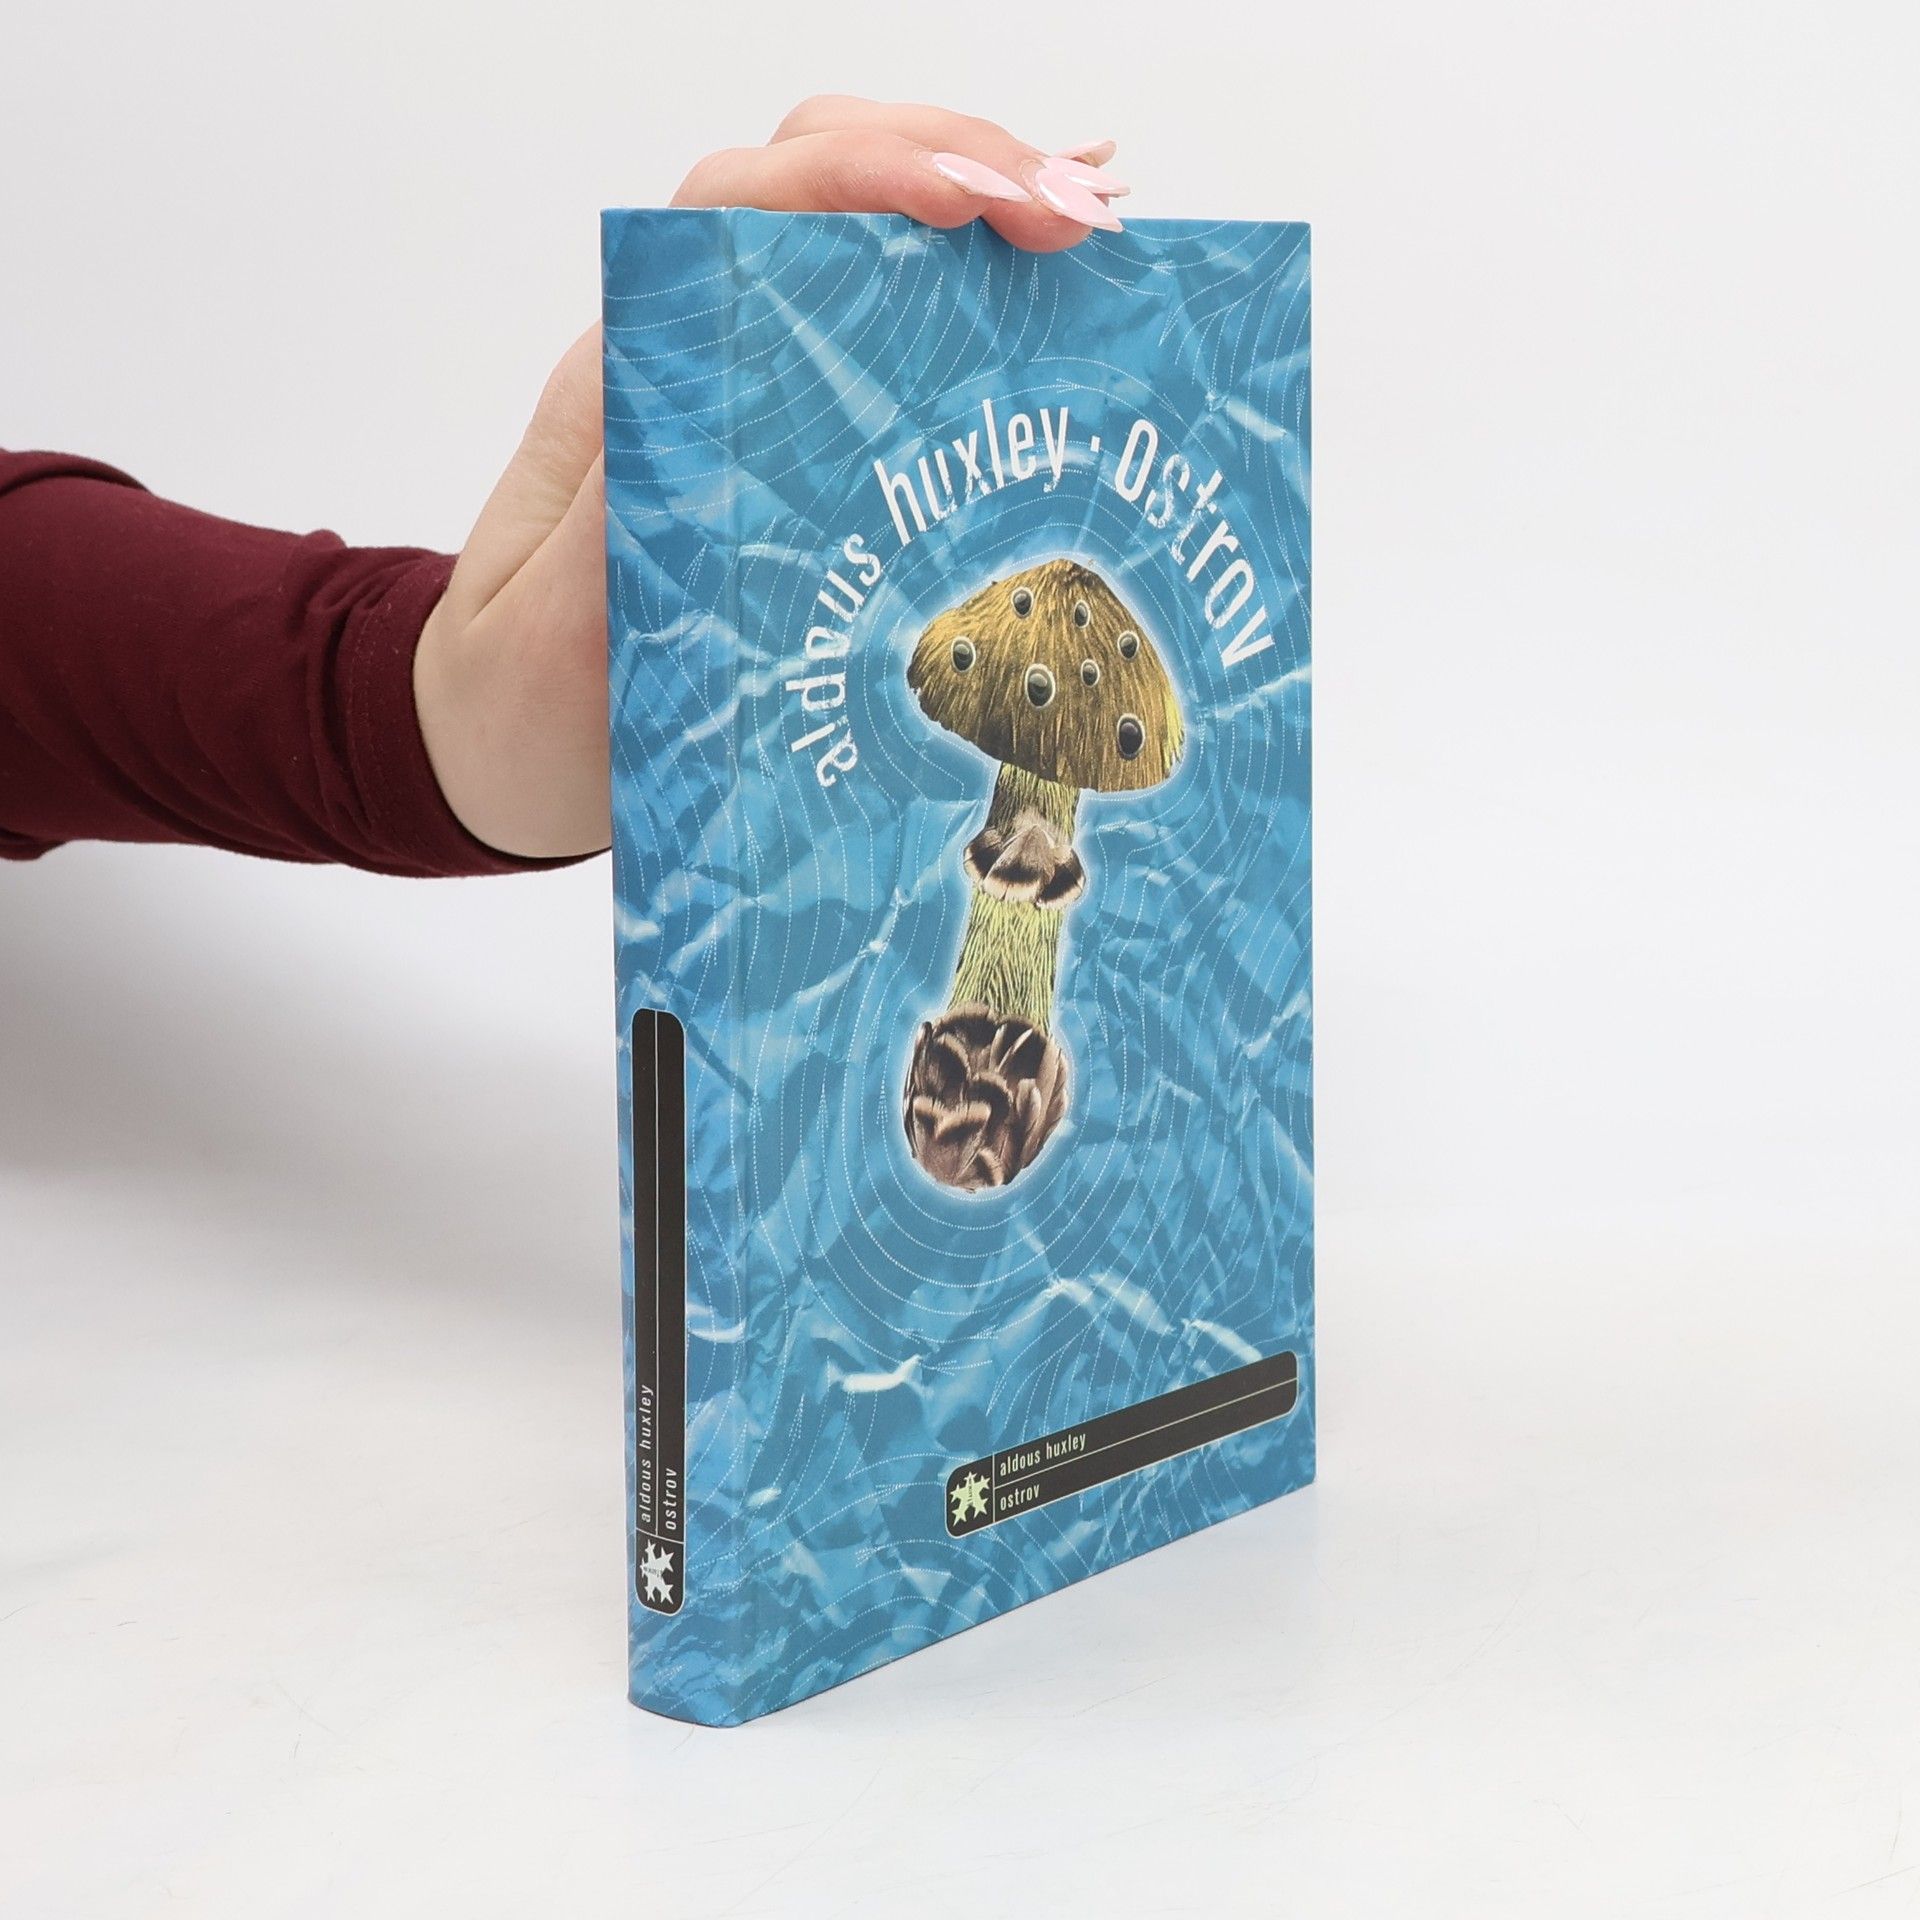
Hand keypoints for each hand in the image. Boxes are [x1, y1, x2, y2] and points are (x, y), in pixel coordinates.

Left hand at [413, 99, 1124, 859]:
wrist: (503, 753)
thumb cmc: (521, 707)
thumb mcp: (556, 637)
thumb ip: (613, 530)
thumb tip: (703, 413)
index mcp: (623, 388)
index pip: (733, 212)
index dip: (854, 178)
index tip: (967, 207)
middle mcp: (683, 361)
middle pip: (812, 183)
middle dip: (952, 162)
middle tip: (1075, 218)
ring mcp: (739, 392)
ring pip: (855, 236)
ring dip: (977, 204)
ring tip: (1094, 226)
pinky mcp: (785, 442)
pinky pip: (882, 329)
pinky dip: (974, 285)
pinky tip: (1062, 275)